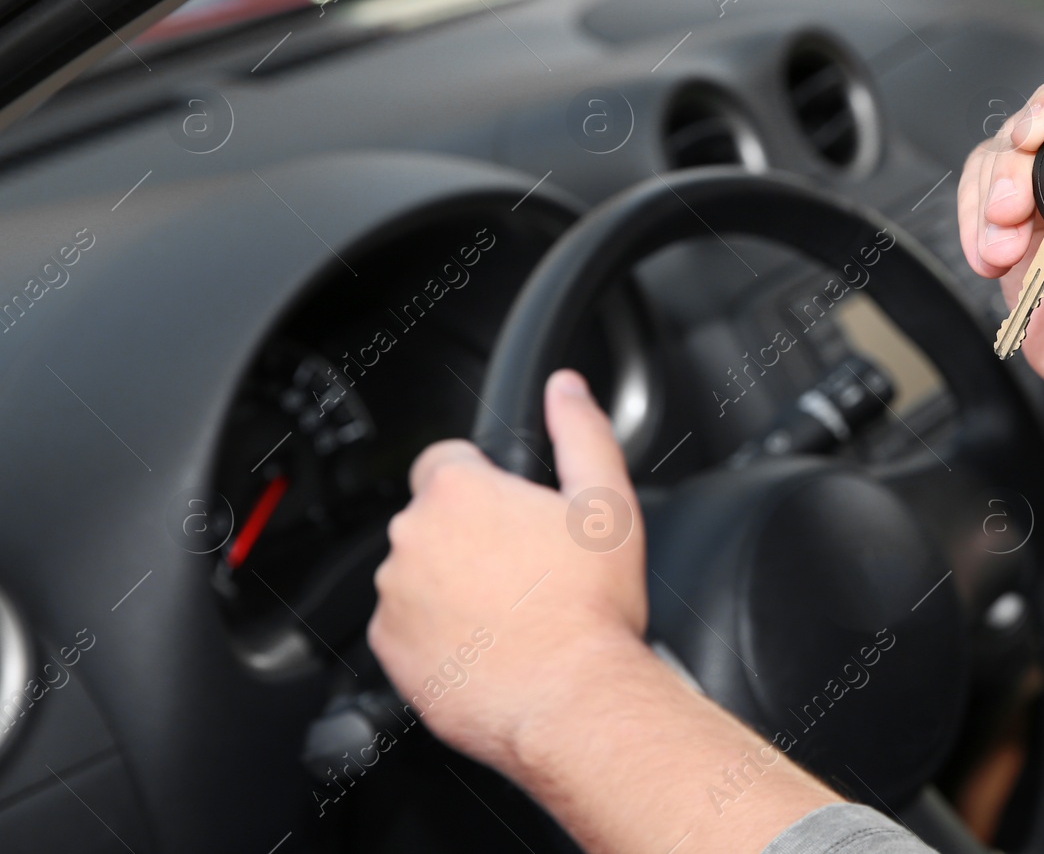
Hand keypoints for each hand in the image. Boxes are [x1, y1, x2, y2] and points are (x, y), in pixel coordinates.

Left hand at [367, 369, 645, 777]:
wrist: (572, 699)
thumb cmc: (591, 608)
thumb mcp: (607, 505)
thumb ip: (582, 433)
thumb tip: (566, 389)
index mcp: (458, 491)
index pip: (446, 460)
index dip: (484, 481)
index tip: (512, 513)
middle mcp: (412, 538)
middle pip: (433, 520)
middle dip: (471, 536)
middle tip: (525, 569)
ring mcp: (394, 596)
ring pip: (419, 573)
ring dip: (451, 585)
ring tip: (511, 614)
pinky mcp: (390, 650)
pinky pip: (407, 627)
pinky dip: (437, 634)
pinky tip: (487, 646)